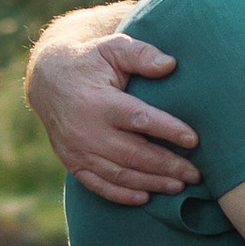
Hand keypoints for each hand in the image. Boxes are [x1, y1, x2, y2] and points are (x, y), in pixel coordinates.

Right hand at [30, 33, 199, 205]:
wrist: (48, 80)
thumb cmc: (90, 61)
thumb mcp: (112, 48)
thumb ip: (141, 54)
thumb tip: (170, 64)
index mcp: (99, 101)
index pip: (139, 119)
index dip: (168, 130)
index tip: (194, 140)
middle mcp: (87, 130)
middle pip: (133, 154)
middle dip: (168, 166)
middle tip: (196, 173)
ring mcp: (78, 150)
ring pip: (119, 174)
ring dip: (151, 183)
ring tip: (180, 186)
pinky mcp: (73, 162)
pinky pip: (98, 185)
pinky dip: (122, 195)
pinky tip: (145, 197)